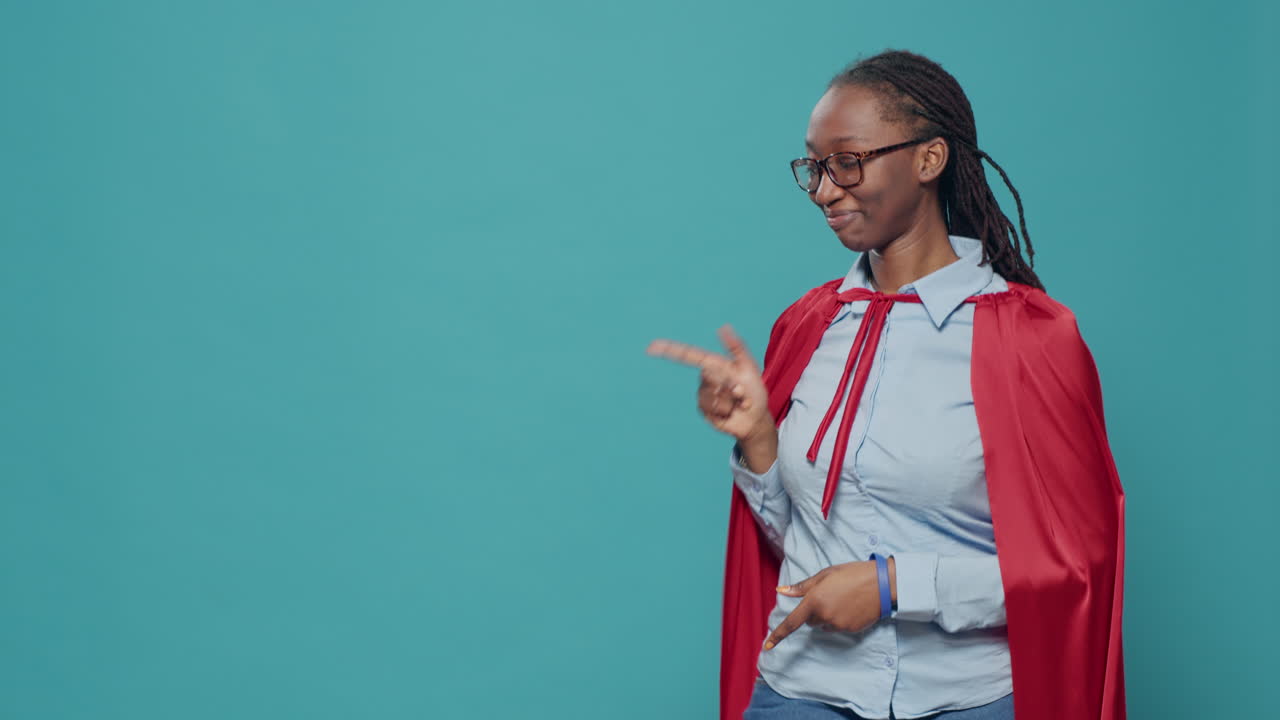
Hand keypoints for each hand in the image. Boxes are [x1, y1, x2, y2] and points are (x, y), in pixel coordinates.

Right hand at [646, 324, 772, 442]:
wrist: (755, 418)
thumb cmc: (754, 391)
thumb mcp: (749, 366)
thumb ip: (737, 346)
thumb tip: (722, 326)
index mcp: (713, 364)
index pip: (687, 355)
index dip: (668, 350)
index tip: (650, 347)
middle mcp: (705, 379)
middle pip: (708, 377)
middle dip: (729, 385)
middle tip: (740, 391)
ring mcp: (703, 395)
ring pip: (712, 394)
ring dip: (730, 399)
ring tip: (737, 402)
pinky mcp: (704, 410)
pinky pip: (713, 408)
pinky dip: (727, 409)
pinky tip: (731, 412)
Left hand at [762, 559, 893, 649]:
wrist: (881, 584)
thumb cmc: (851, 574)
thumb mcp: (825, 575)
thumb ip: (801, 587)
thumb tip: (780, 591)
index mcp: (814, 600)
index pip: (791, 622)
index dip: (777, 635)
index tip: (766, 646)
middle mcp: (823, 615)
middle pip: (810, 622)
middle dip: (814, 612)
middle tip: (830, 596)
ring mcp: (837, 625)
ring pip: (823, 625)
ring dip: (827, 616)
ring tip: (843, 599)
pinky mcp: (849, 630)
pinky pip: (837, 628)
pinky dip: (840, 620)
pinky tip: (851, 607)